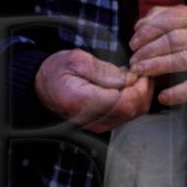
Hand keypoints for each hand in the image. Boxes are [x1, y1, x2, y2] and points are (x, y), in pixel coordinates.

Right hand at [34, 49, 153, 133]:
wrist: (42, 87)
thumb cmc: (58, 70)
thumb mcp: (77, 60)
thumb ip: (105, 71)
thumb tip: (132, 78)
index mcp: (82, 101)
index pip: (124, 102)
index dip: (140, 87)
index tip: (140, 70)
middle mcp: (91, 119)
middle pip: (133, 110)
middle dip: (144, 89)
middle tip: (141, 71)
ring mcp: (98, 125)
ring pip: (134, 114)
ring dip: (141, 94)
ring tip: (134, 76)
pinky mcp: (103, 125)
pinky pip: (127, 115)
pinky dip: (134, 100)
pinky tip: (128, 85)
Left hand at [128, 4, 186, 105]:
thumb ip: (166, 16)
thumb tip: (140, 26)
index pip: (171, 19)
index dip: (149, 31)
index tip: (134, 42)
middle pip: (174, 40)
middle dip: (148, 51)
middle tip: (135, 61)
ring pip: (181, 60)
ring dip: (156, 67)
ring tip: (141, 72)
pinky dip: (177, 93)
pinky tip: (163, 97)